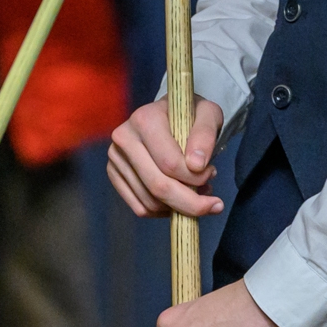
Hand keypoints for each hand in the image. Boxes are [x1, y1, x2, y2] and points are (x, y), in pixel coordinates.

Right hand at [106, 97, 224, 219]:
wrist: (170, 114)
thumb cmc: (191, 114)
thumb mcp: (209, 114)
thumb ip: (205, 136)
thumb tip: (196, 165)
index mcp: (144, 120)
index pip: (170, 164)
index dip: (196, 178)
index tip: (212, 173)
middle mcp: (124, 138)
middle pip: (157, 186)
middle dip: (190, 203)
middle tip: (213, 204)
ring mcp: (115, 158)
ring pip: (149, 201)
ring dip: (178, 207)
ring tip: (197, 194)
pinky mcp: (114, 174)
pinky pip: (140, 207)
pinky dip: (163, 211)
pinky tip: (179, 199)